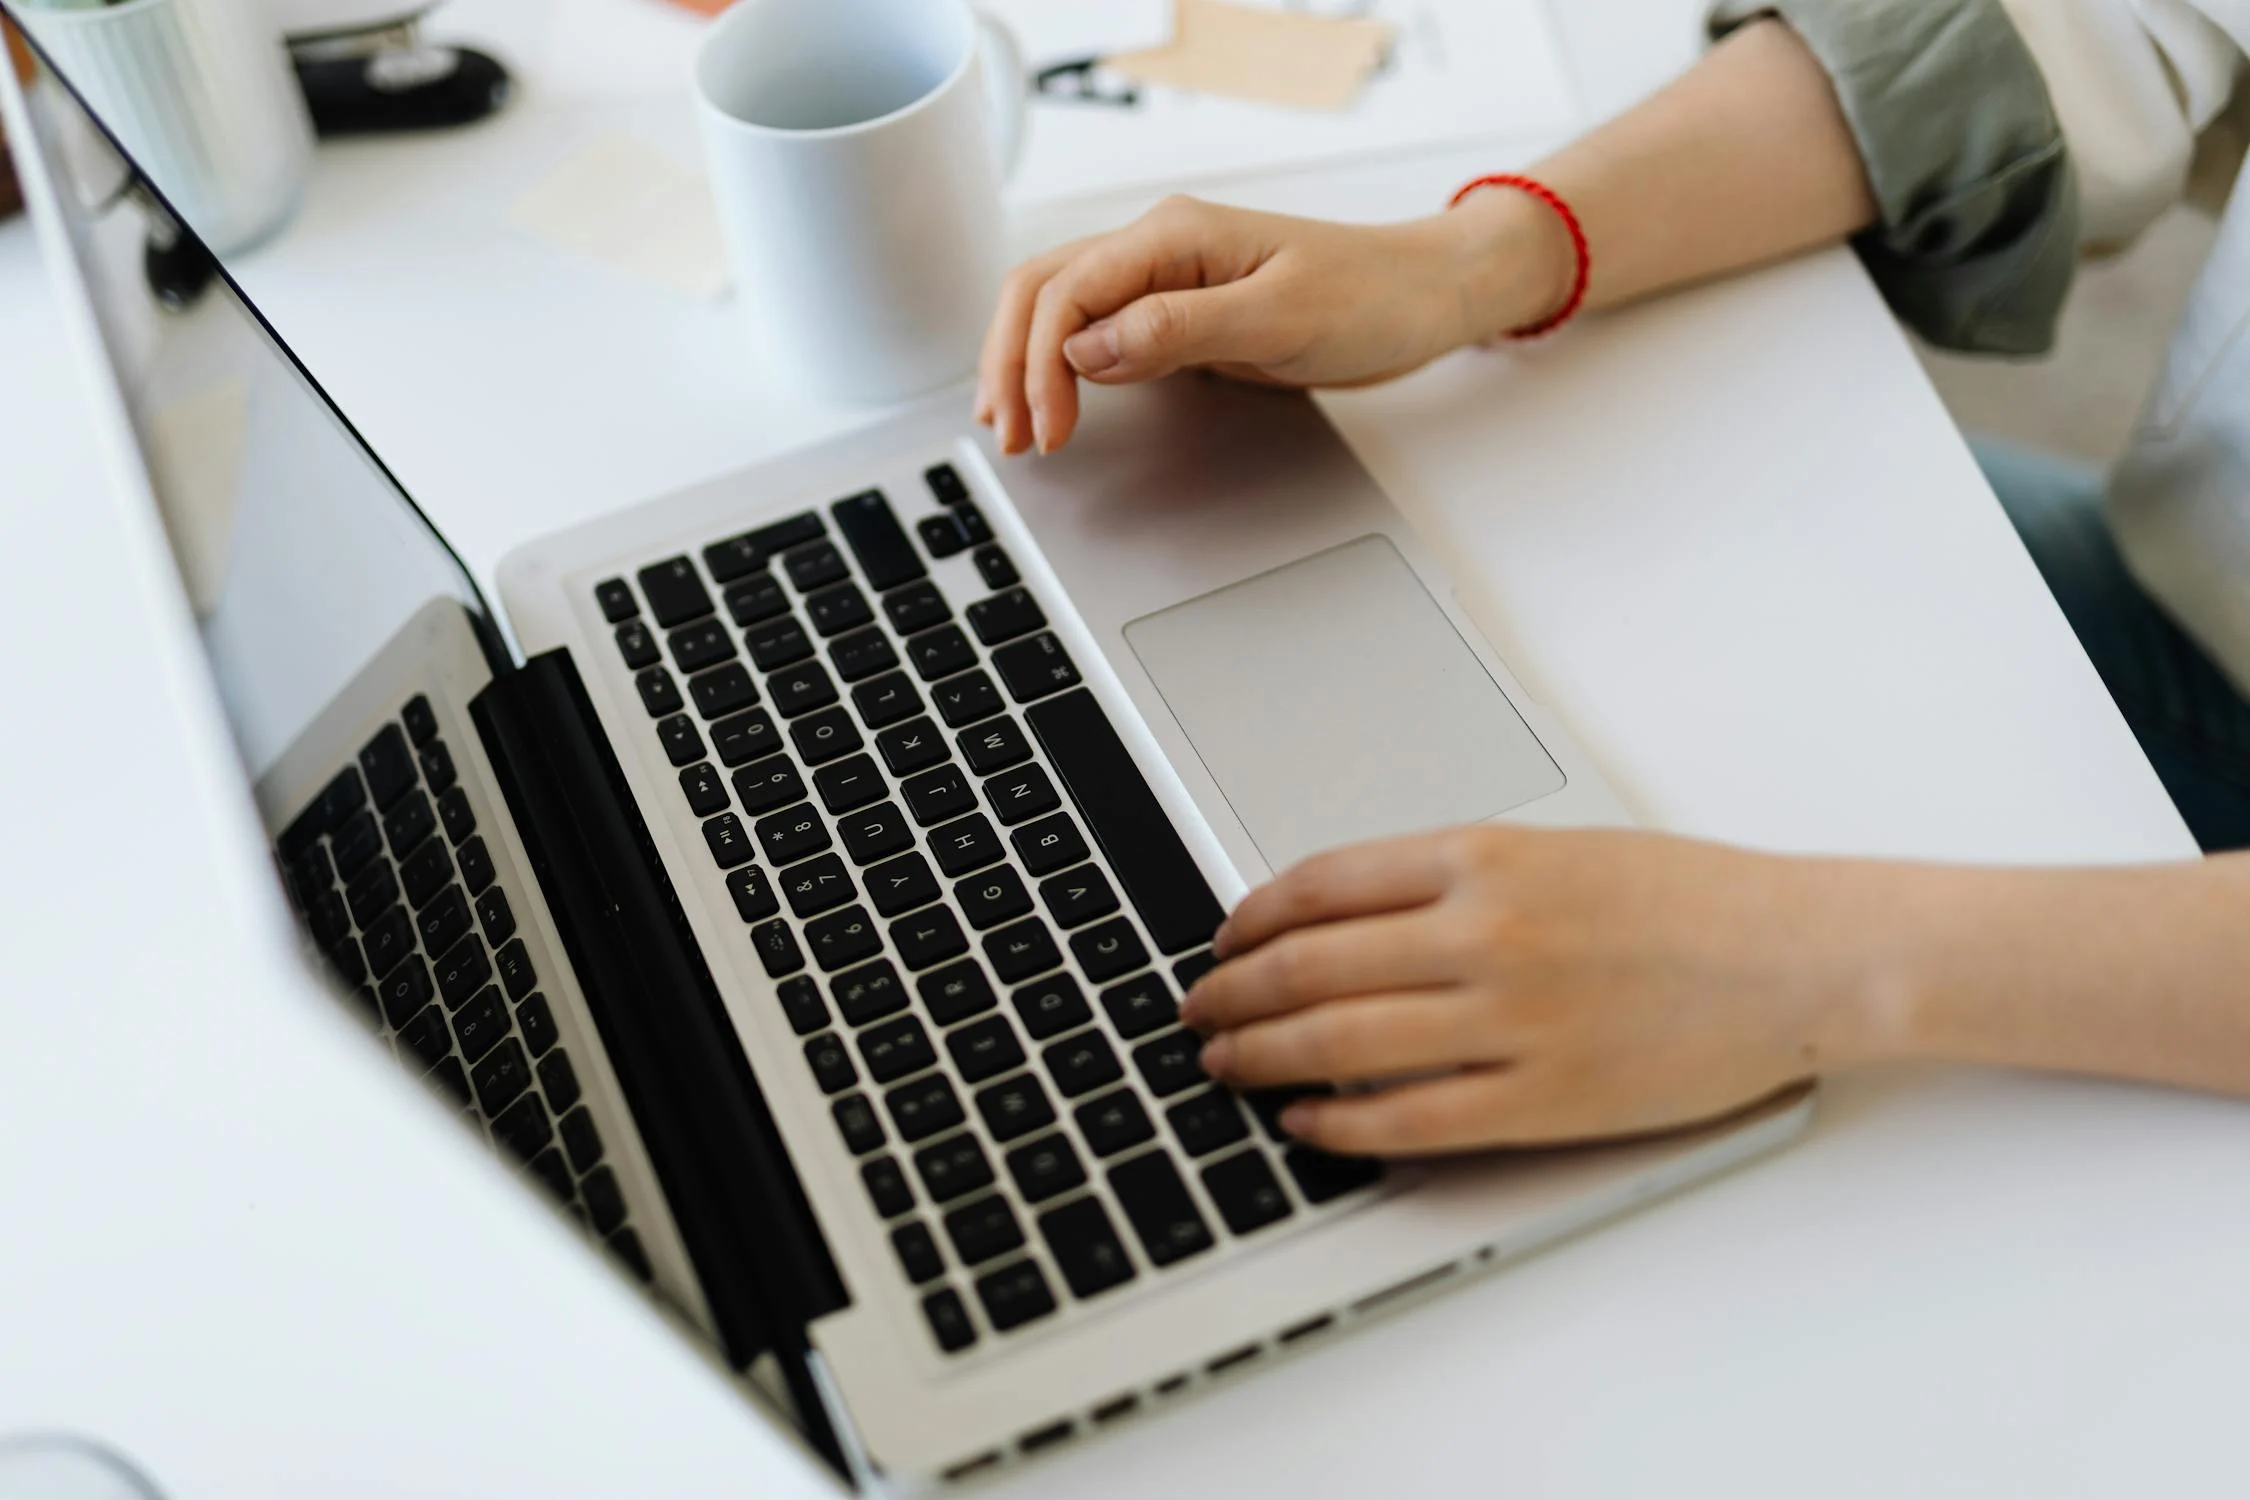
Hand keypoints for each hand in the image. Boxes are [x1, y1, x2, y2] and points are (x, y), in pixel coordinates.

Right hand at [975, 191, 1572, 455]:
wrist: (1427, 296)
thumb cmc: (1370, 296)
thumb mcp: (1277, 317)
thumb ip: (1178, 330)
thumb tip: (1089, 349)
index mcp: (1174, 235)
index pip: (1067, 291)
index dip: (1039, 363)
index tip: (1048, 428)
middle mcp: (1160, 248)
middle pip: (1044, 291)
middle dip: (1011, 363)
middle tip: (1009, 437)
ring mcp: (1167, 278)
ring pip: (1061, 308)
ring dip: (1025, 362)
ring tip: (1014, 426)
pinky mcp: (1183, 312)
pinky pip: (1099, 328)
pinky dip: (1062, 364)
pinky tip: (1053, 399)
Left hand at [1179, 826, 1912, 1154]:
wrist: (1797, 957)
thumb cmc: (1689, 900)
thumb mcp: (1557, 850)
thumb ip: (1451, 879)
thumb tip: (1340, 916)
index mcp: (1484, 857)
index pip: (1321, 884)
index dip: (1250, 919)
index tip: (1221, 942)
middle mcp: (1485, 932)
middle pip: (1310, 965)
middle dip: (1232, 994)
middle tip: (1197, 1012)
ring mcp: (1511, 1020)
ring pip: (1339, 1043)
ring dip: (1263, 1057)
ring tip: (1227, 1065)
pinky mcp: (1543, 1099)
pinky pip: (1409, 1120)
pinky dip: (1339, 1124)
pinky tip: (1306, 1122)